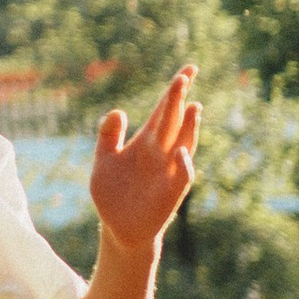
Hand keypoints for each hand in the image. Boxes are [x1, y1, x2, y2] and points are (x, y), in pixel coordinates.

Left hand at [90, 65, 199, 256]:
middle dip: (179, 99)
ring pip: (183, 145)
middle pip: (173, 121)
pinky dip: (183, 165)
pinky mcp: (170, 193)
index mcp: (146, 142)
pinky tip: (180, 152)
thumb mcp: (104, 160)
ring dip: (190, 128)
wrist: (118, 228)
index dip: (174, 92)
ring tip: (193, 106)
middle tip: (186, 74)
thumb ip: (108, 136)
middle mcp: (161, 153)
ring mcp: (168, 172)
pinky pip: (181, 177)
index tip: (187, 70)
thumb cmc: (114, 194)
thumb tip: (118, 111)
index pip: (164, 111)